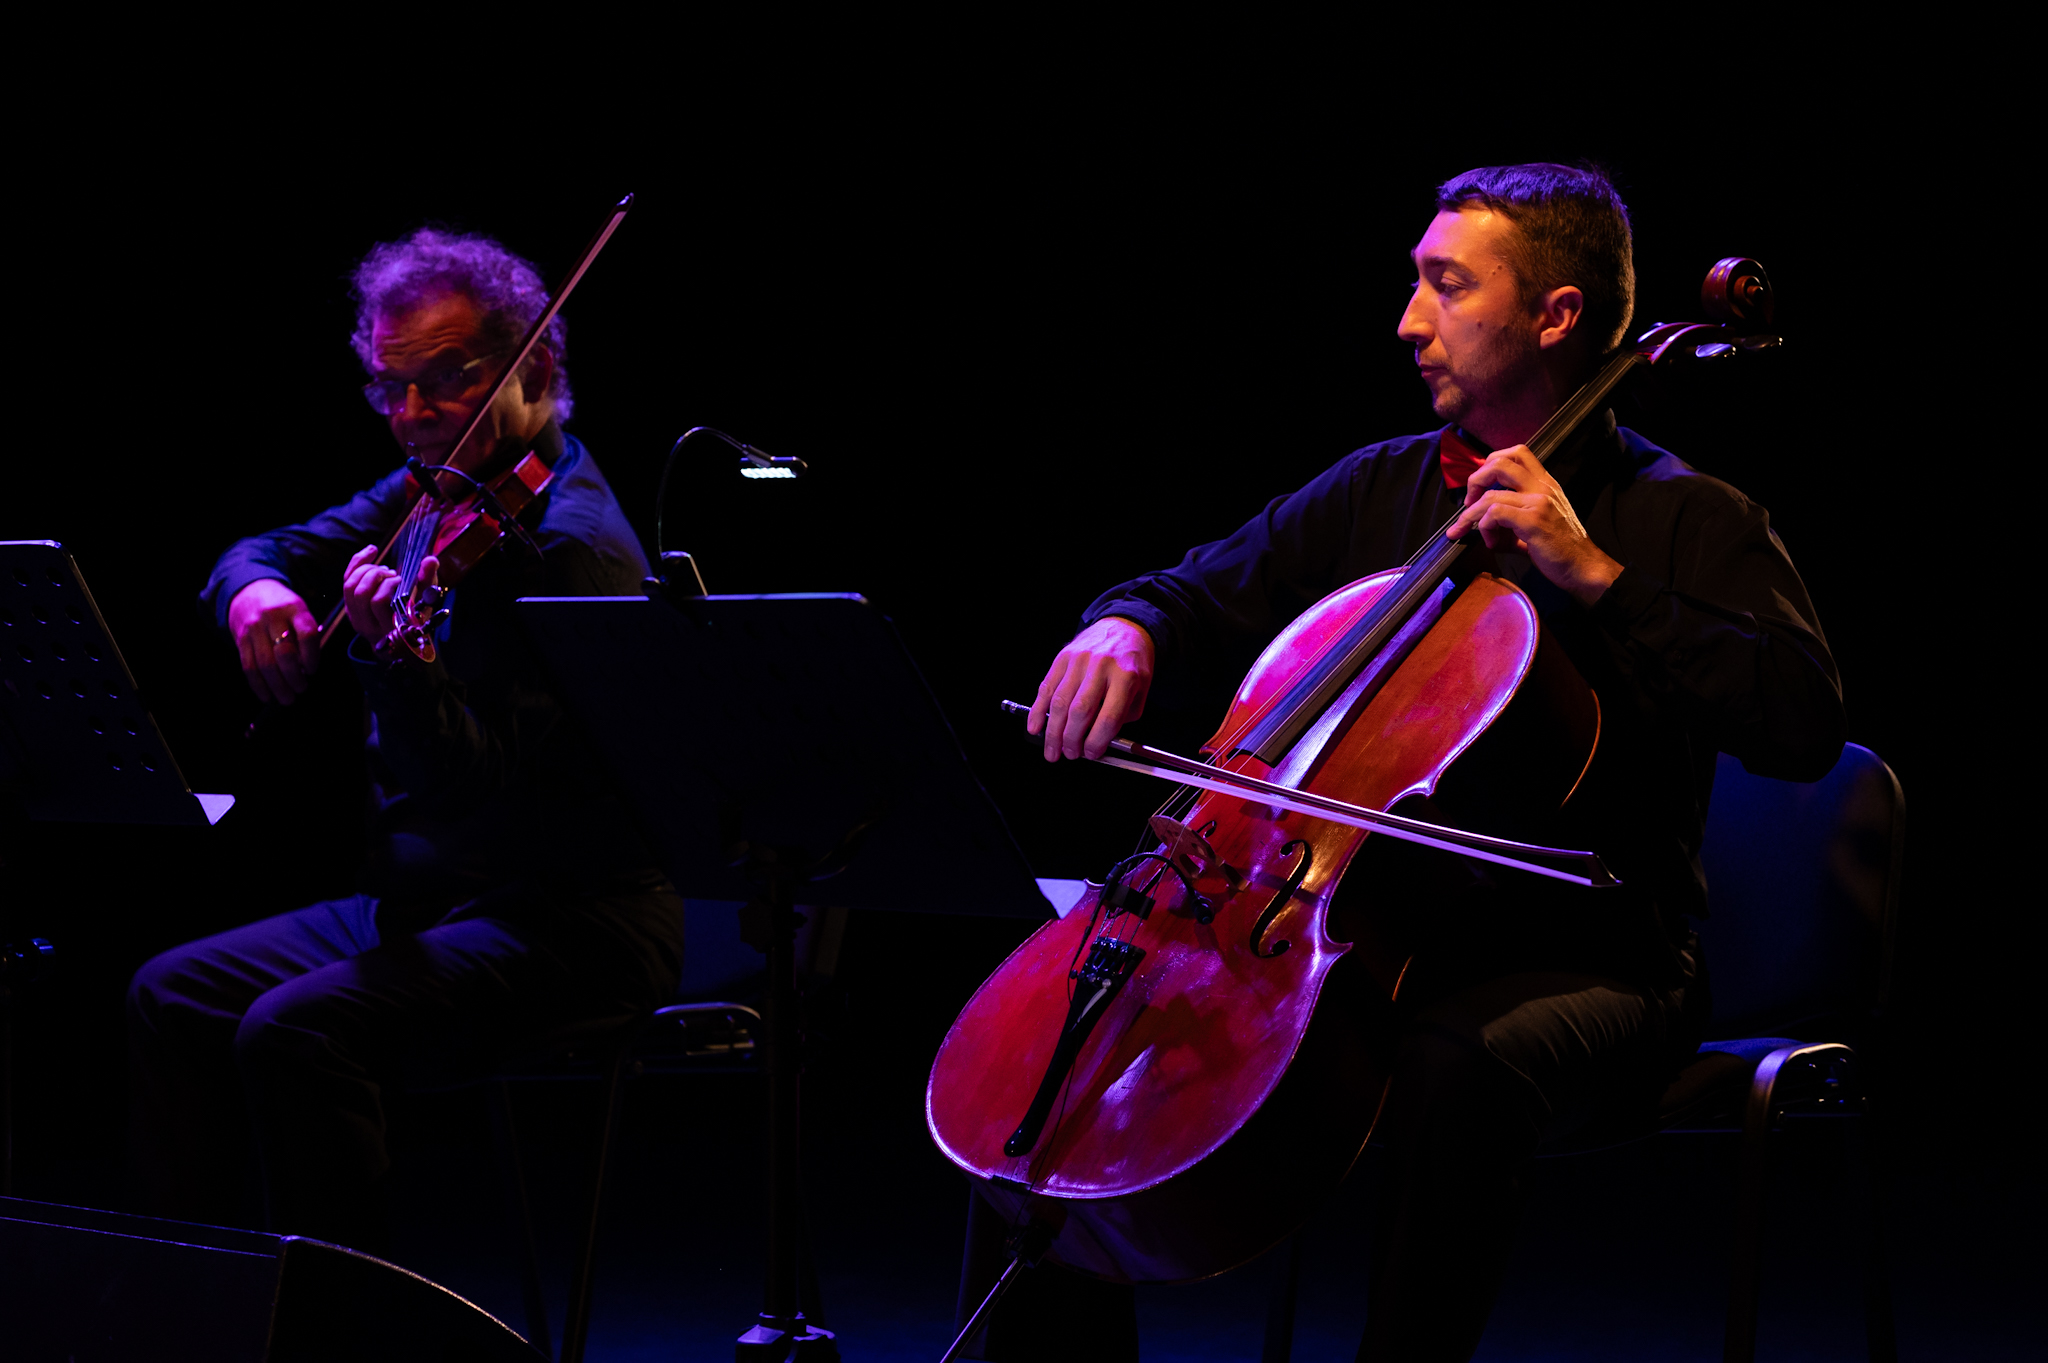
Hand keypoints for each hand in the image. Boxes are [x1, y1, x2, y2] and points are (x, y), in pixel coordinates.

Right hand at [228, 579, 320, 703]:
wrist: (248, 590)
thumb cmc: (282, 607)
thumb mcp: (298, 610)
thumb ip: (306, 634)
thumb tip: (309, 668)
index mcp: (294, 608)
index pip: (307, 634)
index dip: (312, 656)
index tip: (313, 671)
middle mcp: (272, 617)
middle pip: (284, 653)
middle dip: (294, 677)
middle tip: (302, 689)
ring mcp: (254, 628)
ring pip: (265, 664)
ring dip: (278, 686)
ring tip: (287, 698)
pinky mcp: (240, 639)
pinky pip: (248, 666)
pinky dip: (258, 685)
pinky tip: (267, 696)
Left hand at [343, 545, 436, 654]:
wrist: (399, 641)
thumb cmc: (415, 619)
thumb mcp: (426, 603)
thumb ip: (428, 581)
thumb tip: (430, 560)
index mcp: (388, 627)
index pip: (379, 602)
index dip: (388, 585)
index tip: (401, 580)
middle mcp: (368, 625)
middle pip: (361, 593)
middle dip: (376, 575)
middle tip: (392, 574)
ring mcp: (356, 618)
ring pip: (350, 587)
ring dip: (366, 571)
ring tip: (383, 570)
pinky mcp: (350, 609)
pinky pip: (346, 582)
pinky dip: (357, 564)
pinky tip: (372, 553)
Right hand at [1027, 617, 1154, 760]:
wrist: (1123, 628)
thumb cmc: (1132, 663)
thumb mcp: (1140, 690)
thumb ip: (1122, 717)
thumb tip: (1097, 742)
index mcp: (1126, 677)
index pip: (1108, 717)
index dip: (1096, 741)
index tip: (1091, 753)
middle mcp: (1101, 666)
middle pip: (1080, 711)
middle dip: (1071, 739)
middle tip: (1070, 754)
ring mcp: (1079, 660)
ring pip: (1059, 702)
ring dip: (1053, 732)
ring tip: (1053, 750)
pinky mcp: (1062, 658)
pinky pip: (1046, 688)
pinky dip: (1038, 711)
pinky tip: (1035, 727)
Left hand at [1444, 445, 1623, 605]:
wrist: (1583, 566)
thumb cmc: (1560, 548)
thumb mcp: (1536, 522)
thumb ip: (1510, 517)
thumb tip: (1482, 523)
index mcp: (1544, 484)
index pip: (1516, 453)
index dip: (1490, 464)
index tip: (1480, 487)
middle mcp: (1542, 487)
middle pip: (1499, 462)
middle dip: (1475, 480)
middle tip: (1468, 502)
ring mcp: (1539, 502)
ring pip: (1490, 494)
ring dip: (1472, 515)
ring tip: (1472, 531)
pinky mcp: (1533, 521)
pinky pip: (1495, 514)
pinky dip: (1485, 528)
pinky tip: (1492, 543)